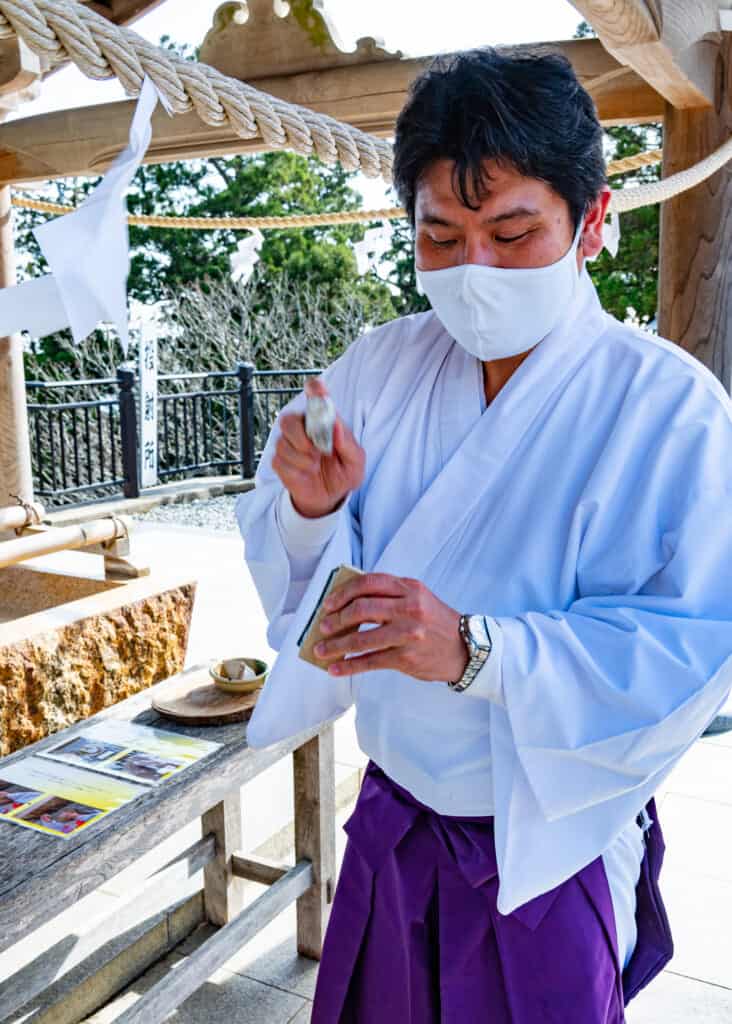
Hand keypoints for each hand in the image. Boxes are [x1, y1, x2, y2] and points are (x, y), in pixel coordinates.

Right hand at [271, 377, 364, 518]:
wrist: (331, 496)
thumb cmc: (344, 472)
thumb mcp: (355, 461)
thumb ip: (348, 443)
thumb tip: (337, 428)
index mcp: (322, 420)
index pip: (315, 396)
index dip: (314, 390)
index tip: (316, 389)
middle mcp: (302, 427)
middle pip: (288, 419)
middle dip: (301, 436)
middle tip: (317, 450)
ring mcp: (288, 444)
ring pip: (283, 443)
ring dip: (303, 458)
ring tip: (315, 465)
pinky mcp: (280, 461)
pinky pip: (280, 461)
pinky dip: (296, 470)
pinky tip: (306, 473)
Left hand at [311, 572, 468, 681]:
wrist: (465, 649)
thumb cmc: (435, 622)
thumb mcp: (418, 598)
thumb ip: (390, 595)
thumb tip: (348, 602)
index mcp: (410, 588)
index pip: (370, 583)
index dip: (344, 592)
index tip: (329, 604)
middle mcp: (409, 608)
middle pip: (362, 609)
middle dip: (337, 619)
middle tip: (323, 627)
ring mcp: (408, 634)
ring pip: (362, 638)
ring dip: (336, 646)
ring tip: (322, 650)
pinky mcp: (406, 658)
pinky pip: (370, 661)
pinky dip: (349, 666)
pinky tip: (335, 669)